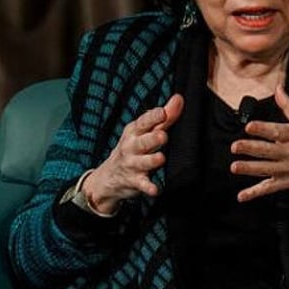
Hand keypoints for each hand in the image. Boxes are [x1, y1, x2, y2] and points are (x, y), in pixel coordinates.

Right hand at [82, 94, 183, 212]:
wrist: (110, 176)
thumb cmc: (133, 147)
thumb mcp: (144, 131)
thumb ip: (164, 117)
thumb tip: (179, 98)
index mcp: (135, 131)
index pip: (144, 122)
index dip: (153, 117)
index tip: (162, 113)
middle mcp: (132, 146)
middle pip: (143, 141)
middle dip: (152, 138)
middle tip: (163, 136)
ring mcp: (132, 164)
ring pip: (143, 162)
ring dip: (151, 161)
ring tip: (160, 158)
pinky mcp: (134, 181)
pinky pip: (142, 184)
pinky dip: (148, 187)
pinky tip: (155, 190)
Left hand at [230, 84, 288, 201]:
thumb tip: (278, 88)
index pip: (277, 131)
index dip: (263, 129)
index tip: (249, 126)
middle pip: (268, 150)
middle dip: (251, 149)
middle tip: (235, 146)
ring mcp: (288, 169)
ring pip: (266, 169)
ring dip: (250, 168)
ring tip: (235, 167)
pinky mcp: (288, 183)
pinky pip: (269, 188)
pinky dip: (255, 193)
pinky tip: (242, 195)